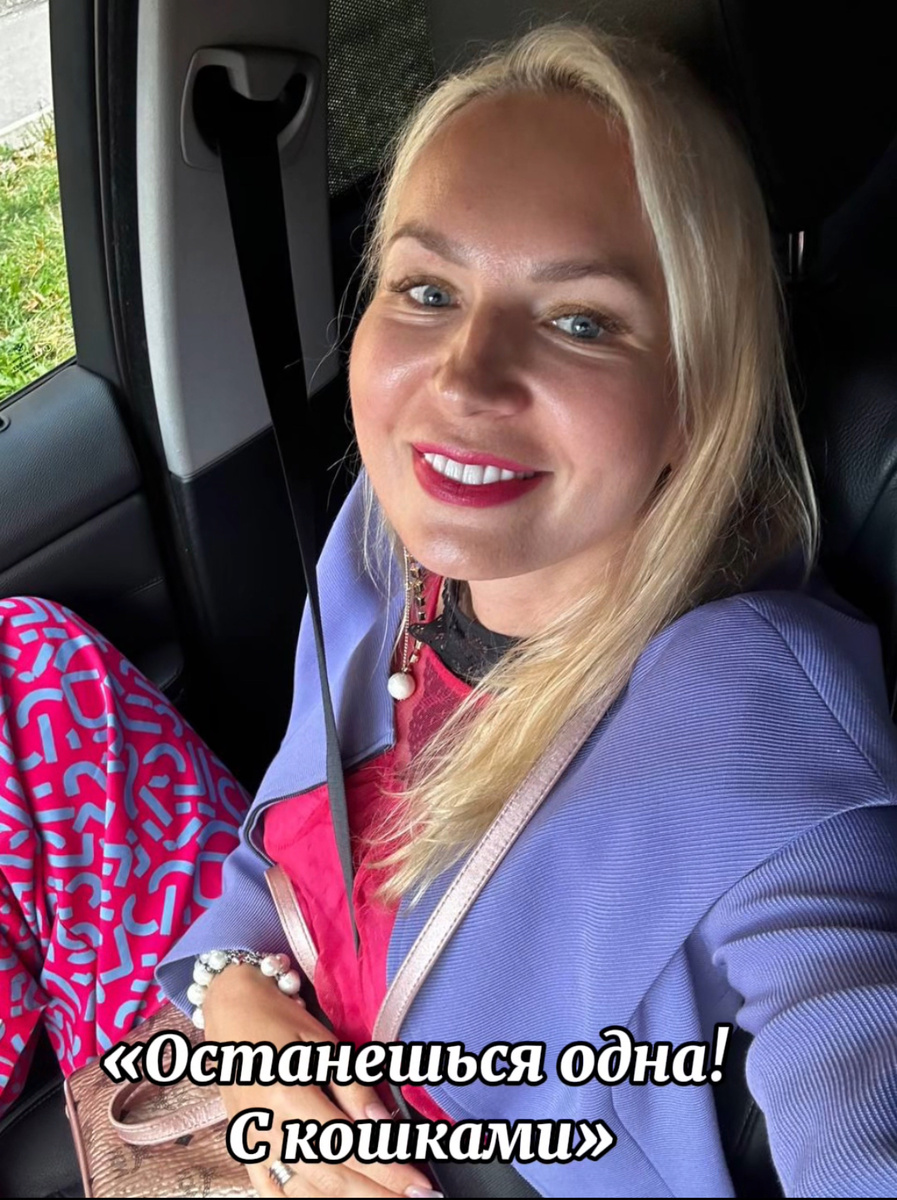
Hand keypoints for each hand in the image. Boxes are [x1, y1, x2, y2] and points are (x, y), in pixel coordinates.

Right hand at [203, 963, 440, 1197]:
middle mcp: (269, 1130)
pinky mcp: (245, 1151)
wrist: (230, 1011)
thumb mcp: (322, 1043)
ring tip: (386, 1199)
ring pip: (306, 1193)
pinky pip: (273, 1192)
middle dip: (379, 1194)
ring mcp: (253, 1146)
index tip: (421, 1185)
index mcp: (289, 1098)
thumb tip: (382, 1125)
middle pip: (332, 1179)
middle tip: (418, 1199)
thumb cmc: (278, 1019)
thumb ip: (352, 1087)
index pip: (350, 1147)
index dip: (389, 1170)